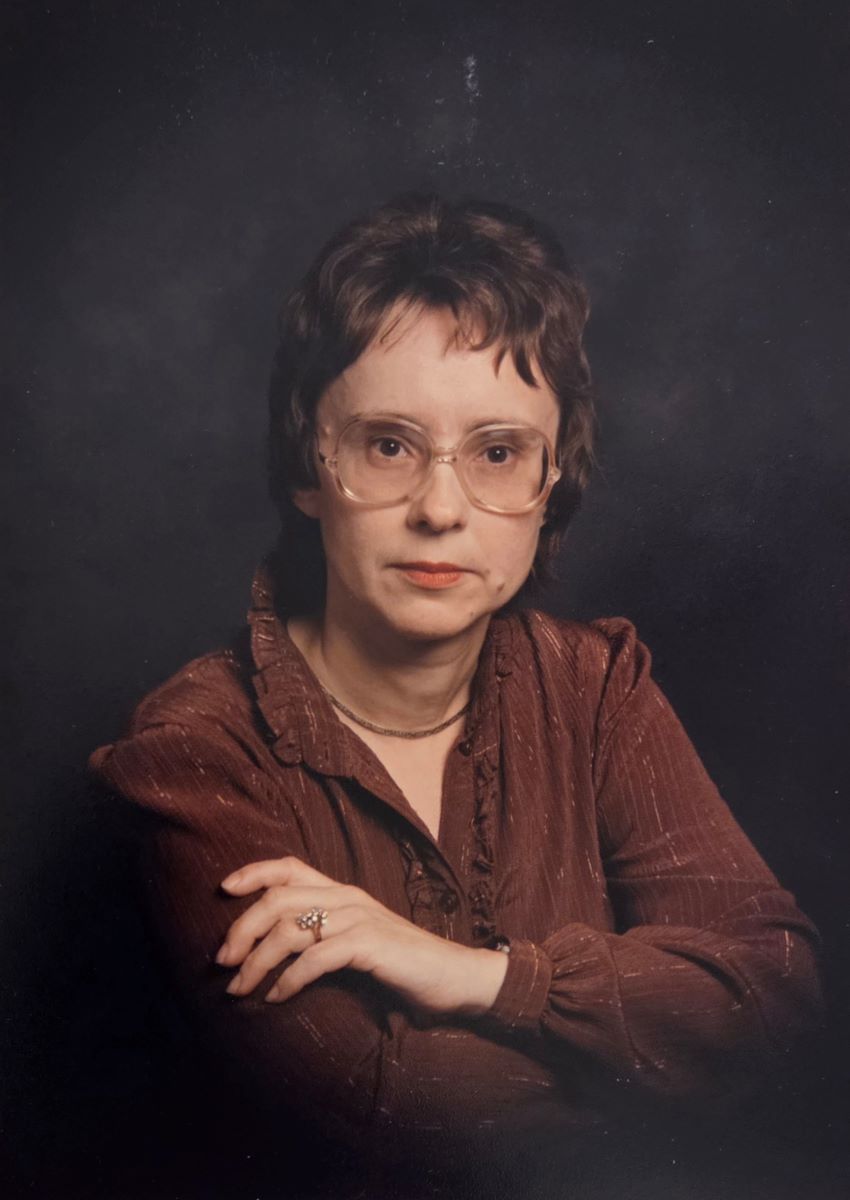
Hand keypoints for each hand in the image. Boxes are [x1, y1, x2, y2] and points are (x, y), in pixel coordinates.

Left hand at [216, 855, 508, 1015]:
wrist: (453, 976)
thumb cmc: (400, 964)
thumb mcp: (355, 941)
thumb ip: (321, 936)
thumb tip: (270, 952)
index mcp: (341, 891)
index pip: (290, 867)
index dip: (253, 872)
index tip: (223, 889)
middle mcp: (346, 897)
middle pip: (278, 898)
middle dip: (242, 928)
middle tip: (221, 962)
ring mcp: (359, 918)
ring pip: (290, 929)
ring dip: (256, 961)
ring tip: (238, 988)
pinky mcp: (369, 944)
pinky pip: (315, 958)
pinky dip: (288, 979)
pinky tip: (276, 997)